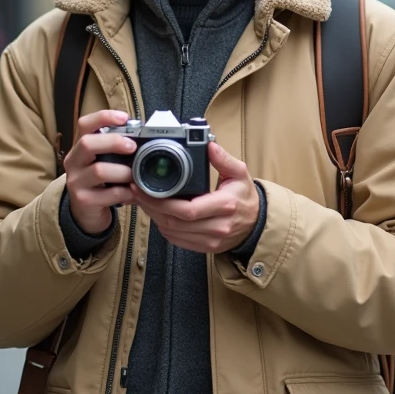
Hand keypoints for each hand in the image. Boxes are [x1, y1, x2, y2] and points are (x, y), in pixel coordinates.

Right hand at [63, 110, 136, 233]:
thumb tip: (143, 135)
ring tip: (135, 175)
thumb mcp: (102, 161)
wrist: (86, 212)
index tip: (124, 117)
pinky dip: (127, 192)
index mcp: (79, 147)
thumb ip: (115, 149)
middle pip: (87, 143)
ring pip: (99, 170)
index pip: (84, 124)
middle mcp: (73, 162)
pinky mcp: (84, 200)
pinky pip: (110, 193)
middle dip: (113, 142)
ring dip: (123, 171)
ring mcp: (76, 182)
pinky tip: (134, 192)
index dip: (103, 117)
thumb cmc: (100, 182)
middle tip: (132, 146)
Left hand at [132, 142, 258, 254]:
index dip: (162, 202)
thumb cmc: (245, 197)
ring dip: (154, 217)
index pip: (188, 209)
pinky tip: (157, 215)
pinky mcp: (205, 247)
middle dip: (152, 207)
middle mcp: (217, 226)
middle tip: (137, 192)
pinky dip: (164, 228)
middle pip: (175, 222)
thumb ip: (223, 159)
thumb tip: (209, 145)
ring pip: (173, 232)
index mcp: (225, 205)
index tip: (145, 189)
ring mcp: (211, 240)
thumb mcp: (240, 173)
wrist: (256, 223)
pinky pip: (177, 240)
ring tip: (143, 201)